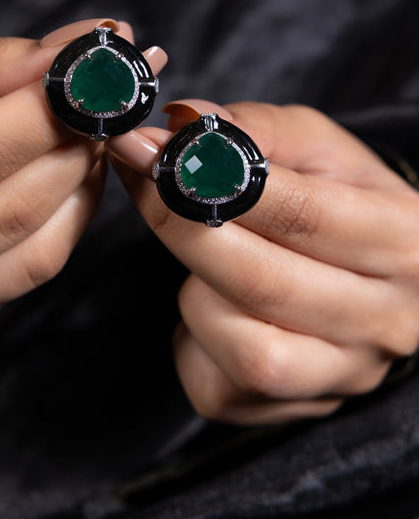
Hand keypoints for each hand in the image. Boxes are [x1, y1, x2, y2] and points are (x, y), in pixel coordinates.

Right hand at [0, 18, 165, 345]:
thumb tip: (80, 49)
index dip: (53, 110)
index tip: (100, 72)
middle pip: (15, 208)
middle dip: (78, 145)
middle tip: (103, 100)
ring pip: (34, 254)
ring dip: (78, 188)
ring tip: (81, 137)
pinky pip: (21, 278)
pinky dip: (58, 225)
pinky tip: (53, 182)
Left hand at [108, 100, 418, 424]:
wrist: (376, 271)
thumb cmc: (344, 196)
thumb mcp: (318, 145)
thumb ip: (254, 128)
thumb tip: (181, 126)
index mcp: (403, 239)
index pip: (301, 214)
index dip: (215, 180)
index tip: (149, 148)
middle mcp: (387, 318)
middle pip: (263, 284)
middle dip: (180, 226)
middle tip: (140, 180)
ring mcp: (345, 373)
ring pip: (243, 349)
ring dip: (195, 290)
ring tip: (200, 252)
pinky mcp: (298, 406)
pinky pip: (219, 386)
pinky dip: (193, 338)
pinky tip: (209, 302)